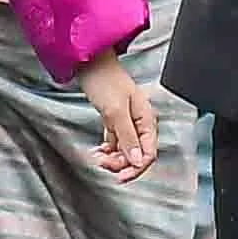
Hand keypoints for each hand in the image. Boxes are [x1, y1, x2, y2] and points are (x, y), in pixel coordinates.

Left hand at [76, 54, 159, 178]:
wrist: (88, 62)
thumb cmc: (104, 79)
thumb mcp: (115, 111)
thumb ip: (127, 136)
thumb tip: (138, 160)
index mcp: (147, 118)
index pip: (149, 152)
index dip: (136, 168)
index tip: (120, 176)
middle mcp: (140, 121)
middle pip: (137, 153)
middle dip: (121, 163)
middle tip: (103, 165)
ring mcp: (127, 121)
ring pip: (125, 149)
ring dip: (113, 158)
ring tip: (98, 158)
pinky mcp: (115, 120)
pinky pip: (116, 142)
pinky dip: (107, 149)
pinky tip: (98, 152)